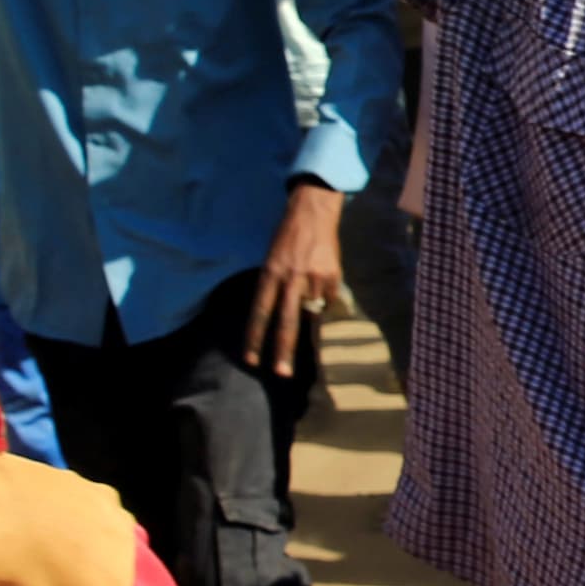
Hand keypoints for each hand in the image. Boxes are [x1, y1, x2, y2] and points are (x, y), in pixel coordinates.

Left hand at [244, 180, 342, 376]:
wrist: (312, 211)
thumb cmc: (286, 237)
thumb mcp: (272, 261)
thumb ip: (276, 287)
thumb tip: (284, 317)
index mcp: (270, 274)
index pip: (259, 313)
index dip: (254, 338)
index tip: (252, 361)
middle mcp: (290, 278)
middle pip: (286, 322)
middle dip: (282, 351)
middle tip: (281, 374)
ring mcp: (313, 278)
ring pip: (312, 309)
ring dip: (311, 307)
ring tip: (311, 288)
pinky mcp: (332, 275)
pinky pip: (329, 297)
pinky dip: (326, 295)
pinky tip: (323, 280)